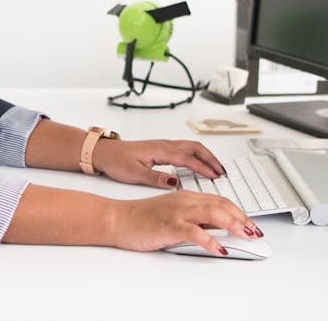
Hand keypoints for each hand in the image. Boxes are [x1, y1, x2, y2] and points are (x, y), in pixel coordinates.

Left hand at [91, 137, 224, 188]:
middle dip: (211, 159)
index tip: (215, 175)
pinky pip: (184, 148)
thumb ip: (155, 178)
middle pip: (194, 148)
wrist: (104, 152)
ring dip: (205, 156)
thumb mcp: (134, 174)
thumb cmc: (117, 161)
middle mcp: (164, 145)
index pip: (187, 158)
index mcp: (160, 151)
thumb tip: (174, 182)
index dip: (203, 167)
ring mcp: (163, 145)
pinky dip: (196, 155)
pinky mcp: (161, 149)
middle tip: (222, 171)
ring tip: (216, 168)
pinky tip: (198, 164)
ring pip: (191, 147)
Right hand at [108, 191, 262, 255]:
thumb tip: (214, 229)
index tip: (250, 223)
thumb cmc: (141, 219)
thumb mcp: (172, 215)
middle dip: (242, 218)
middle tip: (255, 231)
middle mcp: (185, 201)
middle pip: (221, 205)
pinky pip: (195, 233)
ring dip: (233, 225)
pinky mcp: (170, 225)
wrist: (118, 219)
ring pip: (213, 214)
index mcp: (186, 196)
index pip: (220, 200)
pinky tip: (221, 249)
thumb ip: (193, 219)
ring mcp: (178, 212)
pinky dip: (211, 241)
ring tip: (246, 236)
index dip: (238, 211)